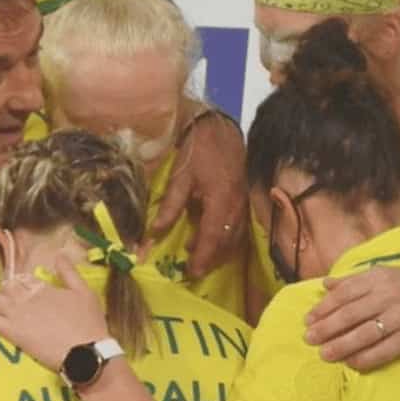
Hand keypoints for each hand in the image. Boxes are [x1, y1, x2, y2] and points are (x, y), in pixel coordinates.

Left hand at [0, 255, 108, 370]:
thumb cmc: (88, 323)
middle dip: (7, 289)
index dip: (22, 281)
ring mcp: (18, 315)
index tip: (22, 285)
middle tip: (8, 294)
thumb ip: (69, 272)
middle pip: (8, 287)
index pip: (25, 279)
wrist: (84, 353)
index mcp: (43, 288)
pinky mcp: (13, 333)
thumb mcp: (84, 291)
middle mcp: (27, 298)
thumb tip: (59, 254)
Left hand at [149, 110, 248, 278]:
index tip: (193, 272)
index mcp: (220, 201)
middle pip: (227, 242)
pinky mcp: (245, 197)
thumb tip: (154, 233)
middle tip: (195, 270)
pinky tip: (214, 237)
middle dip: (212, 259)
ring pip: (236, 236)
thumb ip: (169, 207)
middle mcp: (237, 206)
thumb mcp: (179, 178)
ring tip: (200, 256)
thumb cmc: (197, 151)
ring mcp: (244, 202)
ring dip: (220, 250)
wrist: (218, 128)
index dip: (203, 257)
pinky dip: (228, 237)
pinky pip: (240, 226)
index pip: (212, 238)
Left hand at [304, 267, 399, 369]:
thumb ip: (355, 280)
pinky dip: (366, 358)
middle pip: (350, 315)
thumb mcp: (386, 275)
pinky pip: (384, 350)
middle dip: (326, 328)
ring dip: (341, 346)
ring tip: (324, 354)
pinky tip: (351, 363)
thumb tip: (325, 285)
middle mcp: (388, 296)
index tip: (308, 319)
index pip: (344, 294)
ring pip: (364, 334)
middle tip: (308, 339)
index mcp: (378, 278)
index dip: (324, 308)